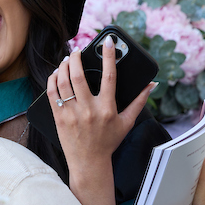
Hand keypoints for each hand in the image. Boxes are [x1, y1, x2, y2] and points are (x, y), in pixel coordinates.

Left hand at [46, 36, 154, 176]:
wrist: (89, 162)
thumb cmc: (108, 142)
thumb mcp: (127, 122)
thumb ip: (139, 102)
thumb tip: (151, 85)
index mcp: (107, 108)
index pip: (109, 76)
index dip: (109, 56)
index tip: (108, 42)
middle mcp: (89, 110)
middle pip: (79, 76)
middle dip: (76, 58)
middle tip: (77, 50)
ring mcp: (72, 114)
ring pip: (63, 82)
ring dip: (63, 66)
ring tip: (67, 60)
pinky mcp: (59, 118)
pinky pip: (53, 93)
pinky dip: (53, 80)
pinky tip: (57, 74)